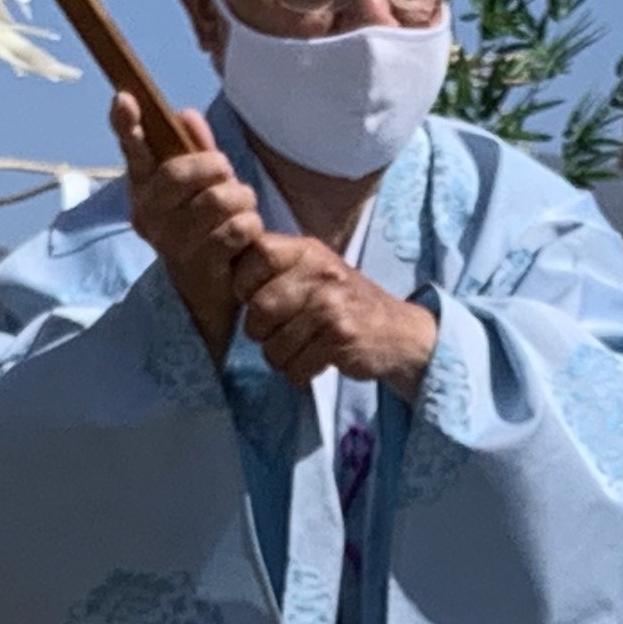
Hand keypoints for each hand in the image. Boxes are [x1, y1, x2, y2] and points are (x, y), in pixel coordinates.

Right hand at [114, 90, 267, 347]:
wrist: (206, 299)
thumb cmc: (203, 232)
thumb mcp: (199, 189)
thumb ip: (194, 152)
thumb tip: (185, 114)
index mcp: (145, 190)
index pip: (132, 152)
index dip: (126, 125)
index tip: (125, 98)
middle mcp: (149, 216)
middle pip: (180, 173)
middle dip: (215, 168)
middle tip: (226, 176)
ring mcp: (172, 244)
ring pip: (217, 200)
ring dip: (240, 201)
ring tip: (239, 212)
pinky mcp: (200, 267)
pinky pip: (236, 229)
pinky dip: (249, 228)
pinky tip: (244, 238)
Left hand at [236, 232, 440, 395]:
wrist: (399, 332)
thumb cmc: (343, 301)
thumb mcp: (314, 269)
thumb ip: (275, 265)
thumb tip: (223, 267)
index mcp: (308, 250)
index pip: (257, 255)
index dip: (245, 282)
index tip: (257, 296)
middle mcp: (320, 272)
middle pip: (258, 308)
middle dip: (260, 330)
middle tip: (279, 331)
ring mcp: (331, 305)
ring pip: (273, 345)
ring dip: (281, 357)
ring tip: (301, 348)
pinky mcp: (340, 338)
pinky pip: (295, 367)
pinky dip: (300, 373)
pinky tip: (316, 360)